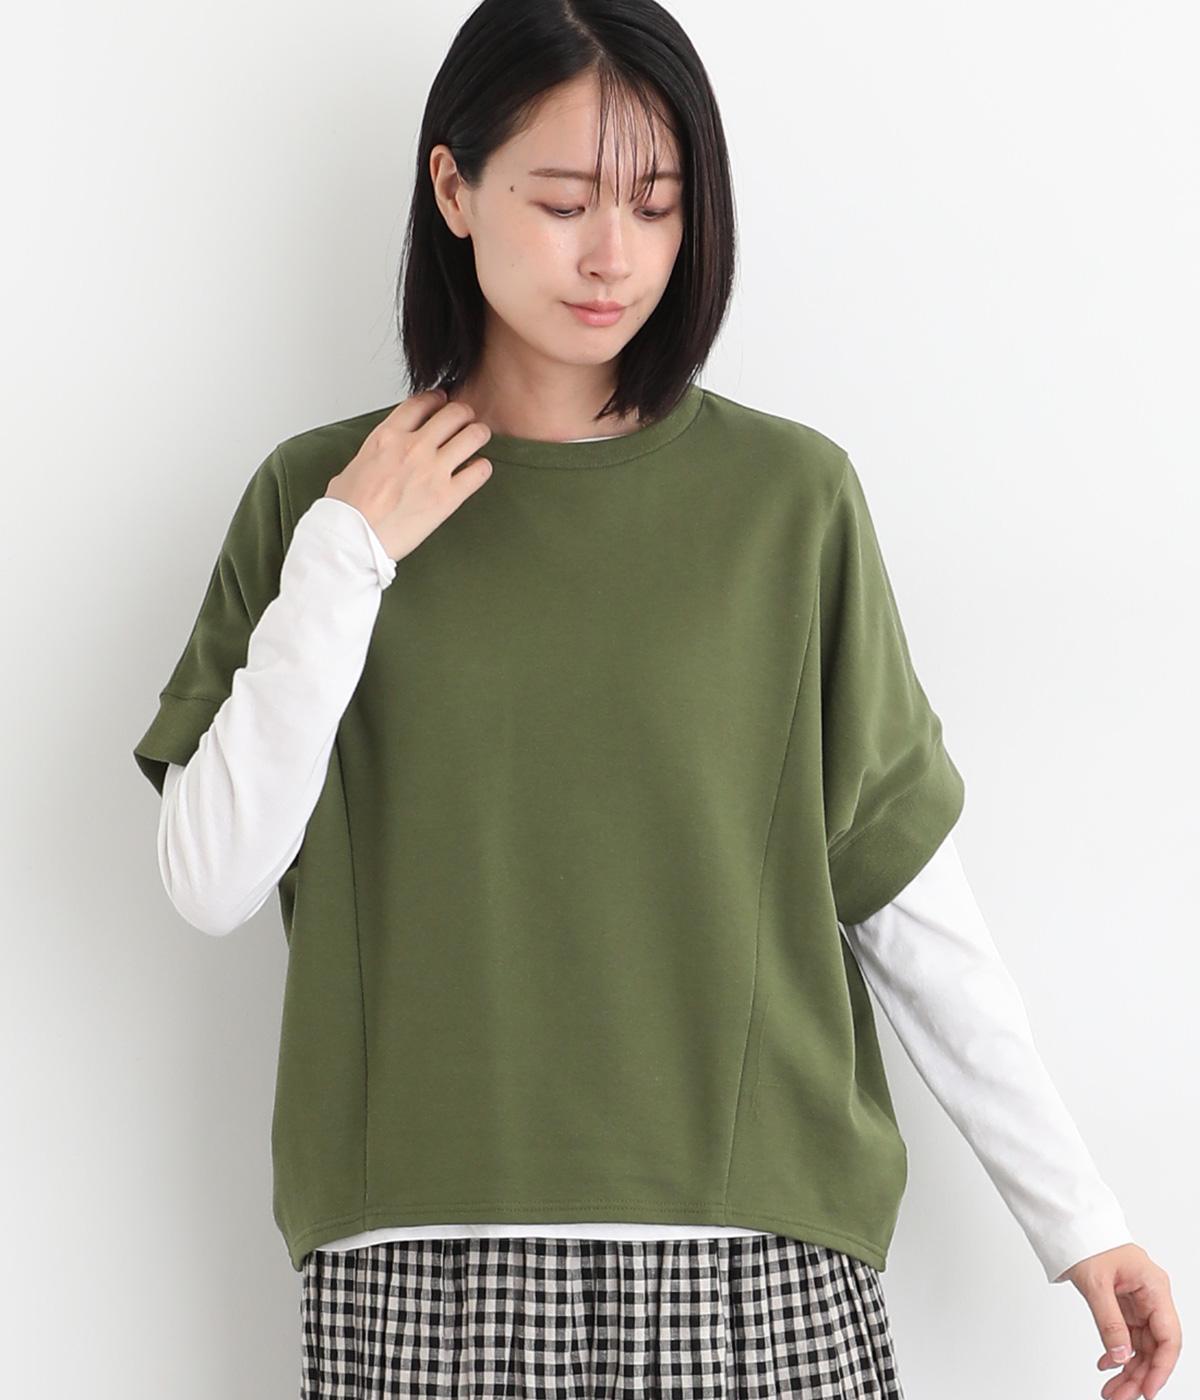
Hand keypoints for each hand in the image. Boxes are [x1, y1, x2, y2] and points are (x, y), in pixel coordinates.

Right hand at [324, 387, 492, 562]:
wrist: (353, 539)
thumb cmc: (346, 511)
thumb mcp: (352, 468)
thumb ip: (373, 457)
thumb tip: (376, 461)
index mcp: (387, 437)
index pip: (420, 403)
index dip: (436, 399)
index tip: (442, 401)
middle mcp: (413, 447)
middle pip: (453, 413)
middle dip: (463, 414)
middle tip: (466, 421)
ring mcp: (433, 470)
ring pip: (473, 436)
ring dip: (479, 434)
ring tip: (478, 440)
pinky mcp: (447, 497)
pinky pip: (479, 471)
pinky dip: (482, 468)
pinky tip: (478, 470)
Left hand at [1058, 1243, 1181, 1397]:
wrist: (1071, 1224)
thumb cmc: (1086, 1241)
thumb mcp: (1095, 1283)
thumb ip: (1109, 1321)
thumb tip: (1120, 1356)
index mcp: (1153, 1287)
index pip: (1168, 1336)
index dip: (1161, 1368)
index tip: (1147, 1391)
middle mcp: (1151, 1296)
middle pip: (1155, 1346)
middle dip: (1140, 1375)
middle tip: (1120, 1397)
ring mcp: (1139, 1301)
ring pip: (1141, 1345)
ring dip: (1128, 1370)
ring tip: (1111, 1391)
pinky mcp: (1124, 1304)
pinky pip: (1127, 1335)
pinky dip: (1117, 1352)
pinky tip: (1106, 1365)